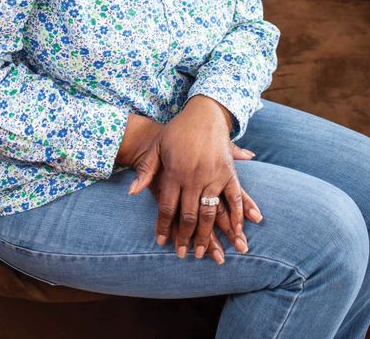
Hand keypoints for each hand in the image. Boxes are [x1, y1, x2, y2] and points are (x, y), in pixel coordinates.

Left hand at [132, 97, 245, 258]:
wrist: (203, 113)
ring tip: (207, 254)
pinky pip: (235, 199)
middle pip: (189, 215)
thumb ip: (145, 171)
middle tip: (183, 255)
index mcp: (174, 172)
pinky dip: (237, 218)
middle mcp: (194, 177)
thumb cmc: (176, 131)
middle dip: (186, 238)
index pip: (167, 207)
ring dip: (210, 236)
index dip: (164, 227)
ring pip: (211, 213)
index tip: (162, 242)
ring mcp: (214, 176)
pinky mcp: (230, 173)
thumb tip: (132, 193)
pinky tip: (236, 234)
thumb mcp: (156, 148)